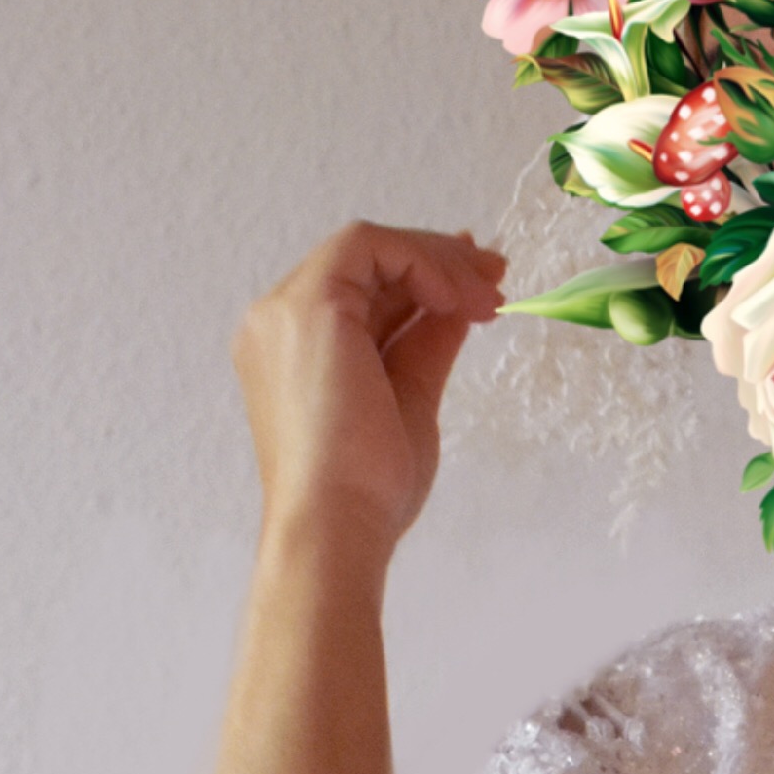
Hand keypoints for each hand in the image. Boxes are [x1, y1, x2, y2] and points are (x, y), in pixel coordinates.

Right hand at [232, 221, 503, 556]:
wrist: (336, 526)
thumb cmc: (366, 488)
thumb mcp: (410, 399)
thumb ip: (427, 346)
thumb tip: (458, 308)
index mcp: (295, 351)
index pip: (362, 293)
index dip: (421, 279)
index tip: (479, 292)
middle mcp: (278, 323)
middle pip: (363, 266)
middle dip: (436, 261)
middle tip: (496, 276)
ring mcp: (285, 310)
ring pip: (365, 248)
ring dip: (436, 261)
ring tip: (490, 293)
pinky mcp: (308, 305)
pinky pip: (366, 247)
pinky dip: (419, 262)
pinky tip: (458, 298)